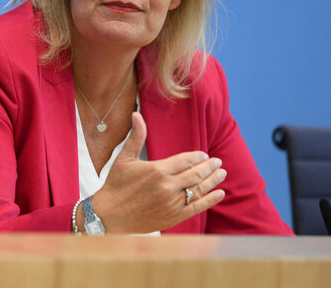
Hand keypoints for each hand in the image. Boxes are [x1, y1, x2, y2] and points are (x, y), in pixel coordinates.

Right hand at [91, 112, 226, 233]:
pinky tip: (220, 193)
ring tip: (222, 173)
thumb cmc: (115, 184)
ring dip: (213, 181)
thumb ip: (136, 136)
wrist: (109, 214)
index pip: (186, 160)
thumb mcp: (124, 158)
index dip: (197, 157)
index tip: (204, 154)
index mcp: (158, 170)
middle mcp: (167, 187)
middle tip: (218, 162)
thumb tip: (136, 114)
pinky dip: (210, 199)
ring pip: (199, 189)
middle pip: (196, 174)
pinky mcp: (173, 217)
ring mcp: (172, 203)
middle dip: (210, 167)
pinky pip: (197, 207)